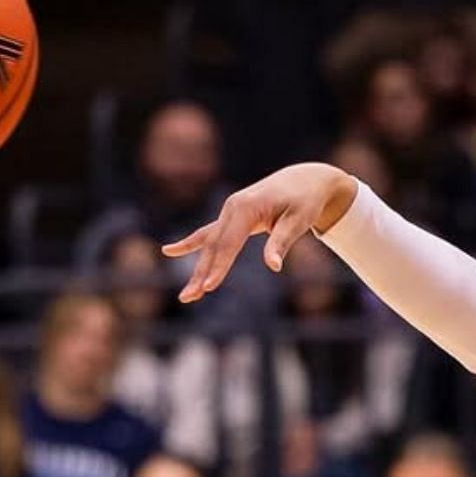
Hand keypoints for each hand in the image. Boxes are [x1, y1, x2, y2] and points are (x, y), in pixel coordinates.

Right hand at [162, 162, 357, 302]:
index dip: (219, 267)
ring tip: (187, 294)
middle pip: (213, 246)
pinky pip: (208, 232)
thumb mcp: (298, 220)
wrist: (306, 179)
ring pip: (209, 244)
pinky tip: (169, 251)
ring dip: (197, 268)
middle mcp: (232, 207)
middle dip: (201, 274)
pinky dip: (191, 243)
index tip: (208, 288)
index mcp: (246, 207)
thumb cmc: (305, 200)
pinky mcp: (231, 215)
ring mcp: (229, 210)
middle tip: (188, 297)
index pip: (229, 244)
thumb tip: (274, 267)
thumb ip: (282, 242)